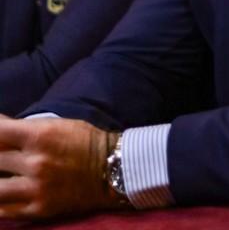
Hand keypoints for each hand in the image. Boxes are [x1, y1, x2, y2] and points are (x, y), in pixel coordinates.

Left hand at [0, 115, 123, 218]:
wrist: (111, 168)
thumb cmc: (83, 141)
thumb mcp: (55, 125)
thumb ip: (24, 127)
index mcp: (39, 135)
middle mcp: (35, 162)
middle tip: (3, 156)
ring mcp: (36, 188)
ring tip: (3, 174)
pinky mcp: (40, 209)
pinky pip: (5, 211)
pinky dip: (0, 202)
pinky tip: (4, 193)